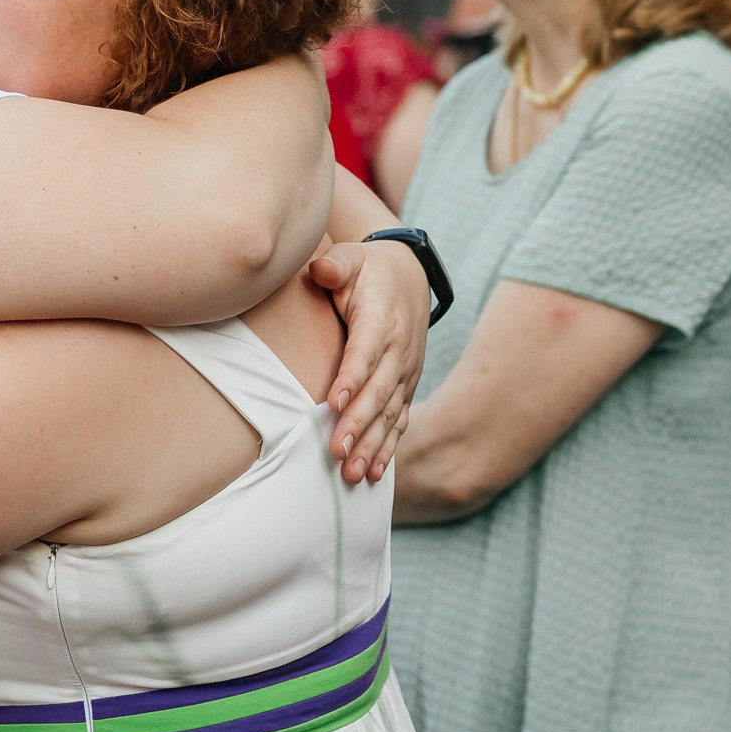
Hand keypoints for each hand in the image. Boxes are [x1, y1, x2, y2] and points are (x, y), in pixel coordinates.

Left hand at [309, 238, 427, 483]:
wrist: (408, 277)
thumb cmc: (368, 270)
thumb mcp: (352, 258)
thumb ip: (336, 265)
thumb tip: (322, 271)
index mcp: (381, 320)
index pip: (366, 352)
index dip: (351, 377)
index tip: (332, 402)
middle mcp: (399, 351)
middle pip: (378, 392)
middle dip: (358, 424)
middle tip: (336, 452)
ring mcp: (406, 373)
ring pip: (389, 414)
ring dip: (372, 445)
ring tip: (352, 474)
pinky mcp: (406, 387)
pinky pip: (399, 421)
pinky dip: (387, 448)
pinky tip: (372, 474)